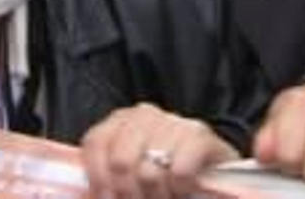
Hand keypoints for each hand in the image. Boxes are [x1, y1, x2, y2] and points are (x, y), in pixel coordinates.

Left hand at [81, 102, 236, 197]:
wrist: (214, 177)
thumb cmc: (163, 178)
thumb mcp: (130, 176)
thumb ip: (109, 180)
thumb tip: (90, 196)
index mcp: (121, 120)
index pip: (96, 142)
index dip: (98, 180)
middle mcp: (145, 114)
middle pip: (120, 161)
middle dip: (128, 195)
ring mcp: (175, 122)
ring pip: (149, 172)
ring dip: (156, 197)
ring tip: (165, 198)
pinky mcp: (201, 136)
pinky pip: (179, 172)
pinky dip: (179, 191)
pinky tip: (183, 191)